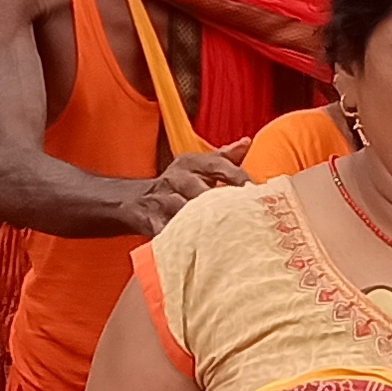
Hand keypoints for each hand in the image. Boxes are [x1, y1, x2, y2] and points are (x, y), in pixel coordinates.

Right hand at [132, 148, 247, 229]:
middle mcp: (176, 178)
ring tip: (228, 236)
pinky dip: (187, 240)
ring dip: (207, 224)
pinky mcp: (153, 222)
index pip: (218, 165)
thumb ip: (222, 157)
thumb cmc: (176, 183)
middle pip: (203, 191)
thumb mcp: (196, 166)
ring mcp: (163, 201)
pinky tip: (204, 248)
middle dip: (223, 205)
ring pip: (187, 212)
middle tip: (247, 217)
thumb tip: (247, 142)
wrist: (136, 201)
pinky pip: (171, 232)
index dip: (238, 177)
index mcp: (190, 163)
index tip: (255, 191)